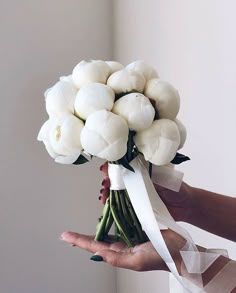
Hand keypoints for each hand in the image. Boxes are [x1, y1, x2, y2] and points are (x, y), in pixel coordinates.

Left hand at [60, 230, 185, 272]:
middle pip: (98, 242)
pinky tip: (107, 219)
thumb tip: (98, 254)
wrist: (180, 251)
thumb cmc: (160, 257)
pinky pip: (121, 226)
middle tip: (68, 234)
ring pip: (108, 234)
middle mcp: (122, 247)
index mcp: (120, 254)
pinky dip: (112, 222)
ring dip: (95, 231)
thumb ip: (117, 258)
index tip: (66, 236)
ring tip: (81, 230)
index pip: (95, 247)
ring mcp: (129, 239)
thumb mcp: (137, 260)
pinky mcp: (137, 230)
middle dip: (83, 238)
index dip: (80, 241)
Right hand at [99, 162, 192, 222]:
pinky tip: (106, 204)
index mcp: (143, 169)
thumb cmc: (178, 188)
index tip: (106, 169)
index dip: (114, 166)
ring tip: (103, 195)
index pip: (124, 164)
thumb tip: (136, 167)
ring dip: (108, 191)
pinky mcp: (137, 204)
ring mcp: (136, 192)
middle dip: (108, 179)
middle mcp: (138, 179)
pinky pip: (122, 203)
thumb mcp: (164, 177)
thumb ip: (151, 173)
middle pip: (118, 177)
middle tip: (104, 184)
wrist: (186, 206)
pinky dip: (113, 203)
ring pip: (118, 190)